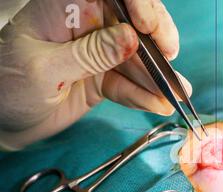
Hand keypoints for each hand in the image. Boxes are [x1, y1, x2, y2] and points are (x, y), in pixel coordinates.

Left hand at [0, 0, 191, 149]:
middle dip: (156, 42)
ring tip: (177, 93)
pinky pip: (129, 84)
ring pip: (136, 59)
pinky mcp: (103, 77)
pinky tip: (159, 104)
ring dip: (157, 77)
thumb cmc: (8, 87)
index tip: (148, 26)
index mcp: (63, 9)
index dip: (136, 3)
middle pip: (132, 24)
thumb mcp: (44, 70)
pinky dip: (144, 95)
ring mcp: (97, 53)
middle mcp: (85, 26)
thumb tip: (131, 39)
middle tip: (169, 60)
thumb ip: (89, 54)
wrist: (3, 122)